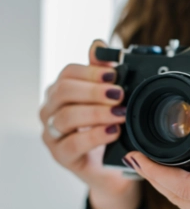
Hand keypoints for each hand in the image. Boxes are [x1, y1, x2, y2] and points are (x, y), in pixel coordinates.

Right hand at [40, 40, 140, 208]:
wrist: (108, 163)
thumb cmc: (105, 126)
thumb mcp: (106, 99)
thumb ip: (101, 73)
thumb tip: (98, 45)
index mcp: (62, 91)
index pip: (69, 73)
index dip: (92, 72)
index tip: (115, 75)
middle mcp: (52, 109)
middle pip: (65, 91)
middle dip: (95, 91)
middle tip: (119, 95)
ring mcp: (52, 133)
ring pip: (67, 117)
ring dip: (96, 113)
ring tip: (120, 114)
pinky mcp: (60, 155)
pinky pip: (72, 144)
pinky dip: (95, 136)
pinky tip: (113, 132)